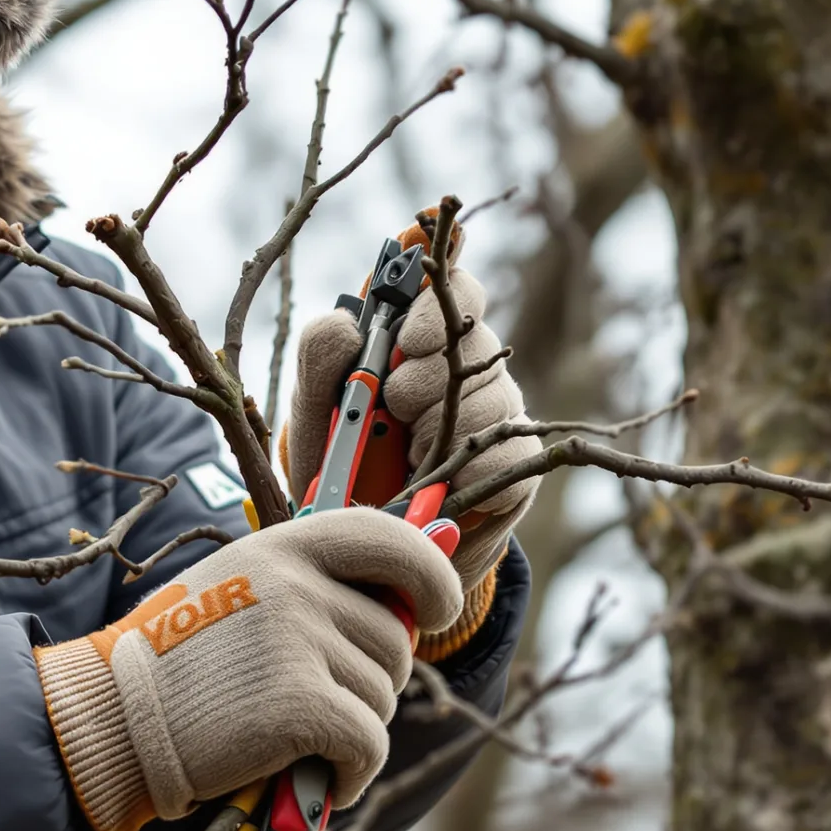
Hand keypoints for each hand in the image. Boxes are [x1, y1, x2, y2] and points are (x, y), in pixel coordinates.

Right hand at [32, 508, 461, 830]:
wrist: (115, 718)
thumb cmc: (177, 662)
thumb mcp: (237, 589)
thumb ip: (310, 585)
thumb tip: (413, 604)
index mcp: (282, 547)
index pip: (390, 540)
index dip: (432, 578)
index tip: (435, 611)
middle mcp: (296, 584)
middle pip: (394, 638)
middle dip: (371, 681)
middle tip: (315, 701)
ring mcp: (298, 642)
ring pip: (382, 696)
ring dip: (353, 729)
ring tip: (294, 736)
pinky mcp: (300, 705)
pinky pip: (369, 744)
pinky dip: (353, 774)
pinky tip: (317, 778)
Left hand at [284, 259, 539, 594]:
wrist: (366, 541)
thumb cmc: (338, 463)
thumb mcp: (313, 410)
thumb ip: (320, 357)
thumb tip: (349, 325)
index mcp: (420, 339)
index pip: (455, 288)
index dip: (443, 297)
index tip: (409, 340)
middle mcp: (467, 366)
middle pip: (475, 341)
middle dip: (424, 380)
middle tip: (396, 410)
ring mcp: (497, 412)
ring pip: (494, 398)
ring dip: (444, 429)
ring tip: (411, 454)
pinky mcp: (517, 462)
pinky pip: (516, 451)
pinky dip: (475, 467)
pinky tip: (447, 481)